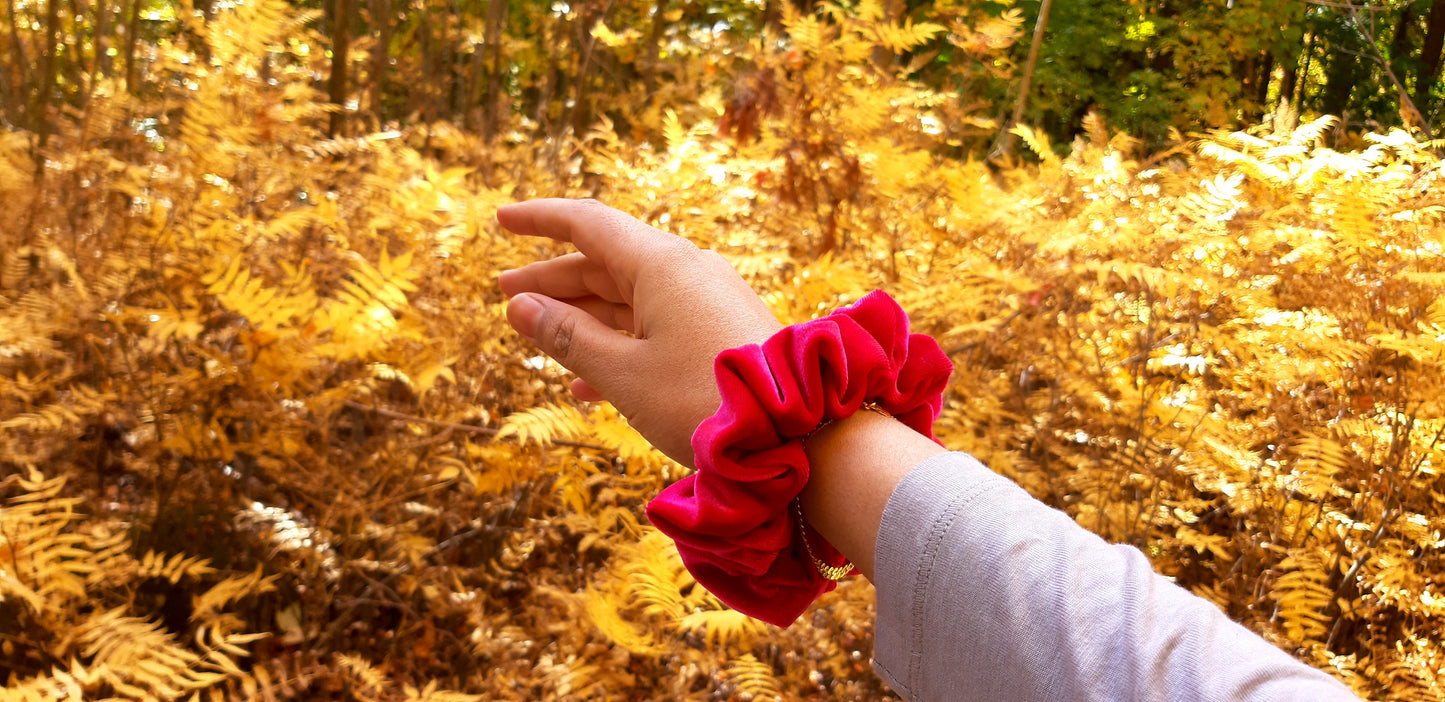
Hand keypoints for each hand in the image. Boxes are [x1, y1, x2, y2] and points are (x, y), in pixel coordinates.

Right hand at [497, 199, 782, 465]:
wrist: (802, 434)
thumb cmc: (704, 402)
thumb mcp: (623, 373)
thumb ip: (566, 337)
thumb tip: (519, 307)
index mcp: (662, 264)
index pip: (588, 223)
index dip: (540, 220)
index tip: (502, 221)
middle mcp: (687, 272)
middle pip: (606, 264)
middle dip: (553, 280)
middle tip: (504, 293)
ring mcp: (709, 302)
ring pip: (630, 299)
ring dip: (581, 318)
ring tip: (536, 335)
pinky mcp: (722, 332)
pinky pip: (658, 327)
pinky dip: (619, 344)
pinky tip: (587, 385)